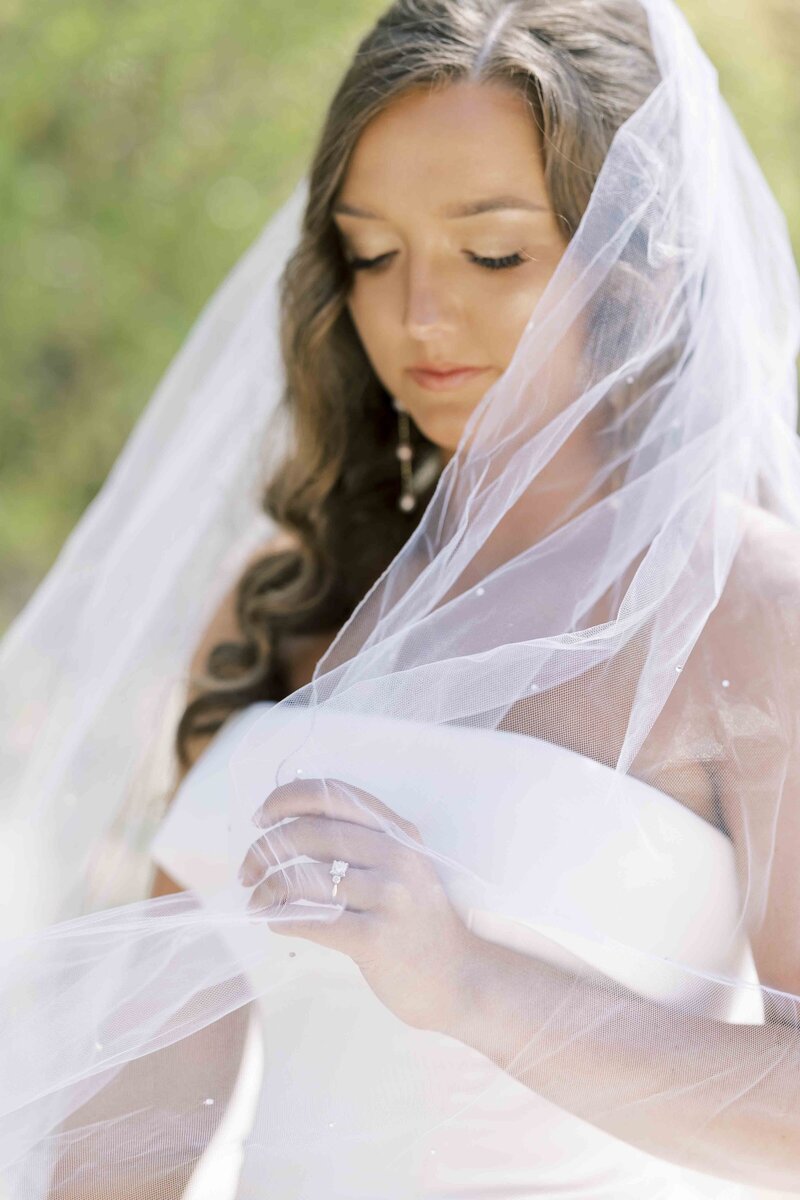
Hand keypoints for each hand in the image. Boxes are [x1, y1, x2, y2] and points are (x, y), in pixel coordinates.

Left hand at [238, 777, 480, 1031]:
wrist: (460, 978)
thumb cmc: (418, 922)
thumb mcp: (402, 867)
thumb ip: (359, 842)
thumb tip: (289, 825)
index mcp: (398, 832)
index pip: (331, 794)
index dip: (286, 799)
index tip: (262, 817)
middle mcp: (395, 856)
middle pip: (308, 833)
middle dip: (264, 849)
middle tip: (247, 870)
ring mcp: (387, 896)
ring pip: (302, 878)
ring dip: (266, 889)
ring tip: (257, 902)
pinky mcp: (374, 938)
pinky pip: (309, 920)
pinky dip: (280, 918)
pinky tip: (272, 921)